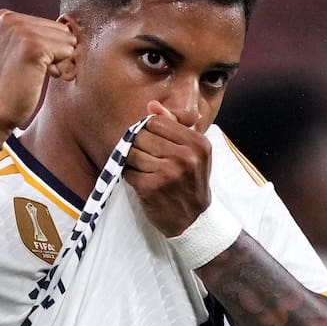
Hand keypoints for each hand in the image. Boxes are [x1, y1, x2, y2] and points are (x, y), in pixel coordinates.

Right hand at [0, 9, 76, 141]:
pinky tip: (39, 77)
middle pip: (60, 30)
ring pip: (66, 40)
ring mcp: (21, 30)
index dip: (47, 49)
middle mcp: (10, 18)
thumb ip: (37, 33)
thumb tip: (71, 25)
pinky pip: (67, 51)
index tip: (26, 63)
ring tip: (33, 73)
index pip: (50, 24)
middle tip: (32, 71)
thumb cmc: (10, 86)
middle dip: (55, 53)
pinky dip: (59, 68)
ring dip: (58, 62)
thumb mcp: (18, 50)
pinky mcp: (33, 46)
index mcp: (4, 16)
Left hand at [125, 100, 211, 235]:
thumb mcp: (192, 152)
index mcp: (197, 143)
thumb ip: (172, 126)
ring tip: (141, 168)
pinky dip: (129, 175)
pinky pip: (128, 171)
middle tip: (142, 157)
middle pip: (143, 136)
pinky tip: (139, 180)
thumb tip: (151, 105)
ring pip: (132, 152)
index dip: (148, 129)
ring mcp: (168, 173)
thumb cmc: (190, 183)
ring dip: (131, 160)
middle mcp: (185, 157)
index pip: (158, 122)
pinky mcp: (151, 188)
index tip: (149, 141)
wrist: (194, 220)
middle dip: (137, 145)